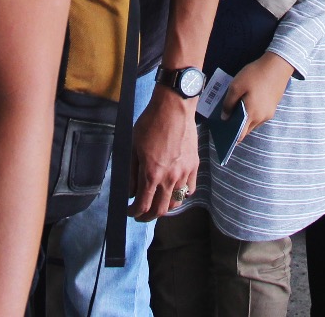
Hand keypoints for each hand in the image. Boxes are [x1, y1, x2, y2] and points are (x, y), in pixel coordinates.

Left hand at [129, 89, 199, 221]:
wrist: (174, 107)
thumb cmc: (150, 124)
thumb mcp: (133, 147)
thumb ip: (132, 173)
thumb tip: (131, 192)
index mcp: (152, 174)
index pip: (143, 205)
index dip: (134, 212)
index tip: (130, 211)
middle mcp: (170, 178)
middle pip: (160, 210)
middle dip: (148, 216)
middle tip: (141, 214)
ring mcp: (184, 173)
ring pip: (176, 203)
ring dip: (165, 207)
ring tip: (157, 203)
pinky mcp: (194, 166)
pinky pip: (190, 189)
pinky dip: (182, 195)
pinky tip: (175, 191)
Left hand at [224, 52, 294, 139]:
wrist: (278, 65)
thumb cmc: (255, 74)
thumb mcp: (236, 86)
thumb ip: (228, 103)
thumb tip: (225, 117)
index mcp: (252, 114)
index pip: (241, 135)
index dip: (231, 137)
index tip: (223, 135)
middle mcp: (262, 118)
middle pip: (247, 129)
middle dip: (237, 127)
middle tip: (227, 119)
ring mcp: (269, 113)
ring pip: (254, 122)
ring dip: (245, 119)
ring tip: (235, 110)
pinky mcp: (273, 106)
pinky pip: (260, 115)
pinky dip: (252, 113)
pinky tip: (246, 104)